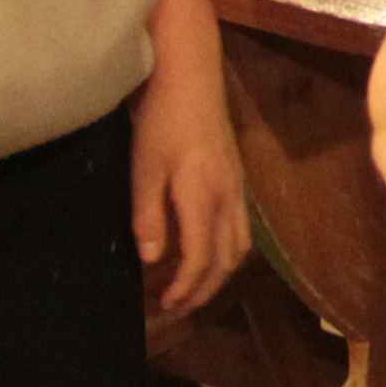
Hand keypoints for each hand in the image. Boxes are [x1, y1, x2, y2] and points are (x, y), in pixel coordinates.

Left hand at [131, 69, 251, 320]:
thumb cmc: (162, 121)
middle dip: (204, 289)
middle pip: (227, 259)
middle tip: (178, 307)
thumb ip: (149, 216)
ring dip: (218, 274)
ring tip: (193, 287)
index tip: (165, 305)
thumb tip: (153, 260)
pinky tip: (205, 251)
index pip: (201, 258)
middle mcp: (229, 198)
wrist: (191, 78)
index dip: (185, 287)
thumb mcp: (144, 168)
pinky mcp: (237, 179)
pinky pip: (240, 229)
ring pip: (240, 246)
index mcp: (204, 197)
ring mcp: (238, 188)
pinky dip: (225, 252)